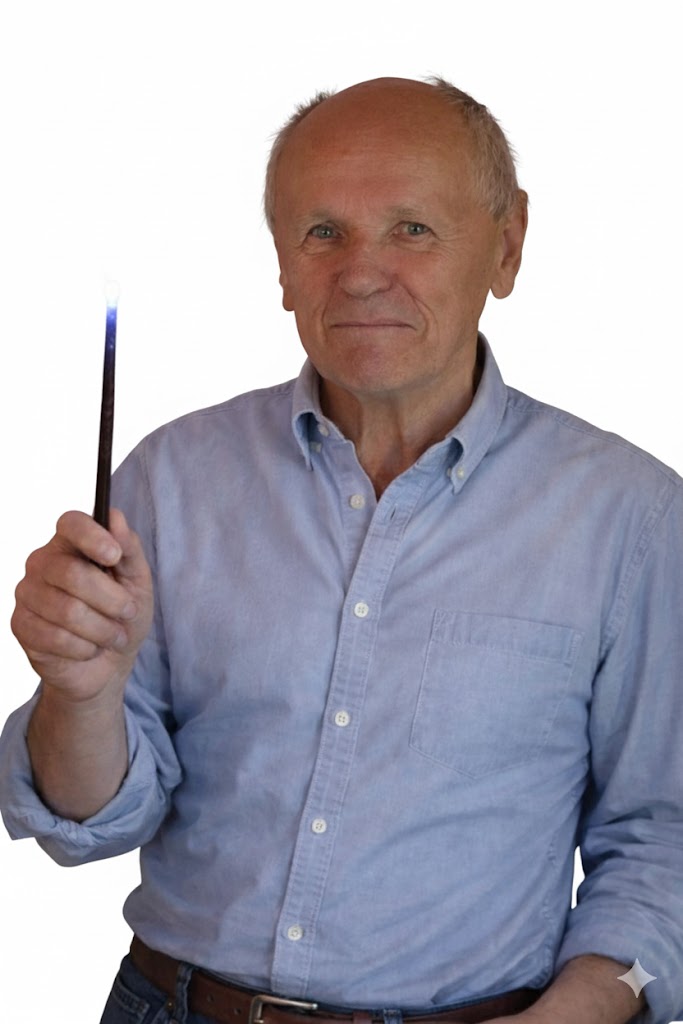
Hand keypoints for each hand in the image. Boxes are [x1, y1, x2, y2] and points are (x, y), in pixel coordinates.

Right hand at [12, 508, 152, 702]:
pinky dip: (84, 647)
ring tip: (114, 636)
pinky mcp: (20, 624)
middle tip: (129, 612)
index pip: (71, 523)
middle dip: (111, 599)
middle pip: (72, 573)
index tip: (114, 555)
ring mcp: (27, 593)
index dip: (92, 536)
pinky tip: (90, 648)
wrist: (108, 664)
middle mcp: (43, 562)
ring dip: (102, 629)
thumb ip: (129, 549)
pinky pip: (55, 637)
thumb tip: (116, 517)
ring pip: (67, 610)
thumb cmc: (122, 616)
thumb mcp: (137, 582)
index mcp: (71, 544)